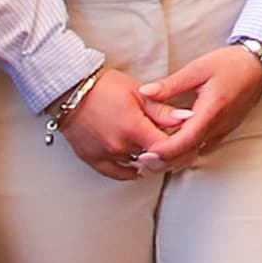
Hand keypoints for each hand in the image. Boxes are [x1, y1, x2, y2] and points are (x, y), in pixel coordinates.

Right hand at [53, 69, 187, 179]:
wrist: (71, 93)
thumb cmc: (105, 88)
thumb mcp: (138, 93)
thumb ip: (162, 110)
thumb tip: (188, 118)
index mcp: (133, 129)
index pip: (166, 148)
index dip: (182, 146)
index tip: (190, 141)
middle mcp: (120, 147)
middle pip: (154, 160)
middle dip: (169, 154)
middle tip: (180, 147)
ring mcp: (106, 157)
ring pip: (139, 168)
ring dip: (152, 161)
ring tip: (161, 150)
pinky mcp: (95, 161)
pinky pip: (119, 174)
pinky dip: (133, 170)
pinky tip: (142, 163)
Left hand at [132, 44, 261, 167]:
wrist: (260, 63)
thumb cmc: (231, 63)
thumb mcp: (198, 68)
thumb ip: (171, 84)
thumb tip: (145, 92)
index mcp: (210, 112)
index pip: (184, 142)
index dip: (162, 152)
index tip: (143, 154)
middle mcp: (218, 126)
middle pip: (187, 155)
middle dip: (164, 162)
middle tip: (140, 162)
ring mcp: (223, 130)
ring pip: (195, 154)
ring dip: (174, 158)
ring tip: (152, 157)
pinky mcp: (225, 130)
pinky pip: (203, 147)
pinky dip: (186, 151)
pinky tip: (174, 147)